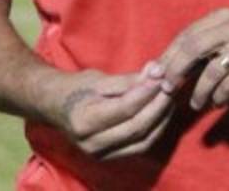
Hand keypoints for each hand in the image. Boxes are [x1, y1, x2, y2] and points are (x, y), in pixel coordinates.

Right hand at [44, 64, 171, 159]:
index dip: (148, 91)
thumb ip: (129, 80)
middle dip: (159, 105)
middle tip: (172, 85)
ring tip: (170, 96)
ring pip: (143, 140)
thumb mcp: (100, 79)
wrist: (57, 108)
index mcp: (84, 120)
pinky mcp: (111, 158)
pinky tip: (163, 112)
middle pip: (137, 126)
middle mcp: (92, 143)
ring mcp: (101, 154)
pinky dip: (156, 129)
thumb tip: (158, 71)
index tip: (162, 75)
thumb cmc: (78, 88)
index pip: (125, 108)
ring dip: (162, 118)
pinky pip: (141, 146)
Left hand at [156, 8, 228, 109]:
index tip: (156, 75)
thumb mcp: (223, 44)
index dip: (168, 56)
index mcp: (225, 16)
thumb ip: (196, 51)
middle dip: (176, 70)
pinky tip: (217, 102)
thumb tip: (157, 68)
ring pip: (211, 70)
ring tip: (196, 103)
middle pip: (194, 46)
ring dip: (199, 91)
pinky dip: (218, 97)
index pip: (187, 34)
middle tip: (167, 88)